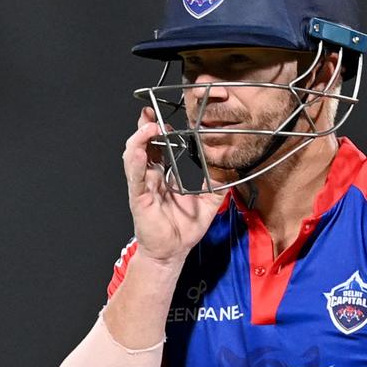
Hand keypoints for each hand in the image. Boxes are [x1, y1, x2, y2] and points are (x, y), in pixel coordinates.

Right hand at [123, 107, 223, 264]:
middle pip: (143, 146)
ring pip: (134, 156)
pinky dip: (136, 162)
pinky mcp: (139, 198)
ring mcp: (143, 186)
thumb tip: (231, 170)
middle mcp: (150, 178)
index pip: (158, 147)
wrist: (173, 253)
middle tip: (151, 113)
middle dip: (145, 127)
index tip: (164, 117)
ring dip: (140, 139)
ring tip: (151, 126)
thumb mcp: (208, 204)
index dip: (158, 131)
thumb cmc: (184, 230)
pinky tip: (140, 151)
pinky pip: (135, 177)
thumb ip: (218, 186)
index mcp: (163, 176)